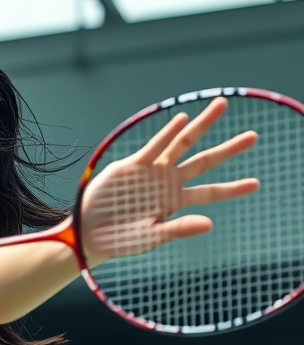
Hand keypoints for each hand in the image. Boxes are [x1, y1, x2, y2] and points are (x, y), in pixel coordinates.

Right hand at [81, 96, 258, 266]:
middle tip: (254, 137)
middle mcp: (168, 182)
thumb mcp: (150, 238)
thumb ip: (178, 229)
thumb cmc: (119, 240)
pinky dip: (167, 134)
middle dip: (228, 149)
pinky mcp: (132, 165)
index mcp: (175, 202)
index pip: (210, 192)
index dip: (232, 189)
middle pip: (204, 161)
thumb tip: (209, 224)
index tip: (256, 184)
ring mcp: (152, 171)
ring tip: (223, 105)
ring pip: (182, 144)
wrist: (88, 232)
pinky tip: (182, 119)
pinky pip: (153, 147)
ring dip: (202, 125)